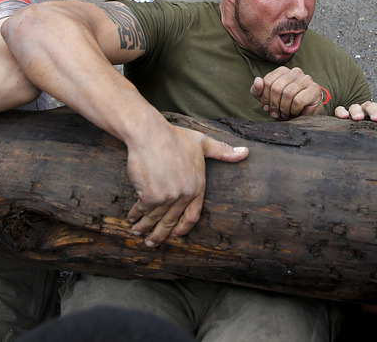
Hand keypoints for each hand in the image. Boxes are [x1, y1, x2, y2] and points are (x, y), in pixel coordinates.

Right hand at [125, 120, 248, 246]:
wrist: (150, 134)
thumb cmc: (174, 137)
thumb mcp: (202, 143)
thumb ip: (223, 151)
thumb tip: (245, 152)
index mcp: (198, 186)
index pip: (193, 215)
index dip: (183, 227)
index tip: (176, 234)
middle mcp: (184, 195)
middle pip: (171, 221)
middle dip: (160, 234)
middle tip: (152, 243)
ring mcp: (168, 197)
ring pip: (155, 219)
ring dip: (144, 228)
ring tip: (136, 233)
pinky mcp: (151, 197)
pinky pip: (142, 211)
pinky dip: (135, 215)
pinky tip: (131, 219)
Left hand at [250, 66, 324, 119]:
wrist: (304, 115)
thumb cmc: (284, 105)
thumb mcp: (266, 98)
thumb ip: (258, 90)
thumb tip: (258, 80)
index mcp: (283, 71)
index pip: (268, 81)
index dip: (265, 97)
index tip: (267, 106)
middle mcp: (295, 72)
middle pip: (277, 87)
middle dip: (274, 104)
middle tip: (276, 113)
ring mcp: (306, 79)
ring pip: (288, 93)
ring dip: (284, 108)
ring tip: (285, 114)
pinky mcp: (315, 89)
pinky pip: (298, 100)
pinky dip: (293, 110)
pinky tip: (295, 112)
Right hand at [334, 101, 376, 127]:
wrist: (366, 141)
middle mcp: (370, 109)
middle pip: (372, 105)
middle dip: (374, 111)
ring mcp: (356, 112)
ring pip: (356, 106)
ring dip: (357, 110)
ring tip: (357, 118)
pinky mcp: (343, 117)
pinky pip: (340, 110)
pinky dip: (341, 111)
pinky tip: (342, 117)